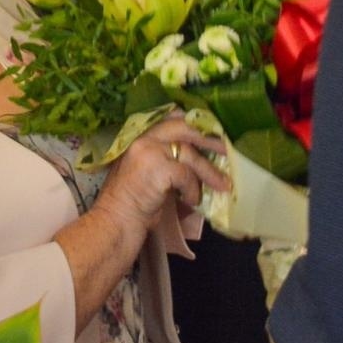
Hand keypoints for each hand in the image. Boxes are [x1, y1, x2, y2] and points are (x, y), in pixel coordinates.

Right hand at [95, 116, 230, 235]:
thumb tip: (199, 160)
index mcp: (138, 137)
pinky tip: (191, 201)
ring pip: (189, 153)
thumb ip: (166, 160)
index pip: (169, 118)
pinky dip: (193, 190)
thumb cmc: (130, 205)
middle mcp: (141, 139)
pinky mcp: (157, 168)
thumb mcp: (147, 174)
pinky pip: (186, 175)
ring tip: (223, 185)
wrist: (113, 224)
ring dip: (209, 171)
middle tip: (228, 148)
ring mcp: (147, 151)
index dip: (193, 122)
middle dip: (209, 137)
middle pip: (183, 127)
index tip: (213, 129)